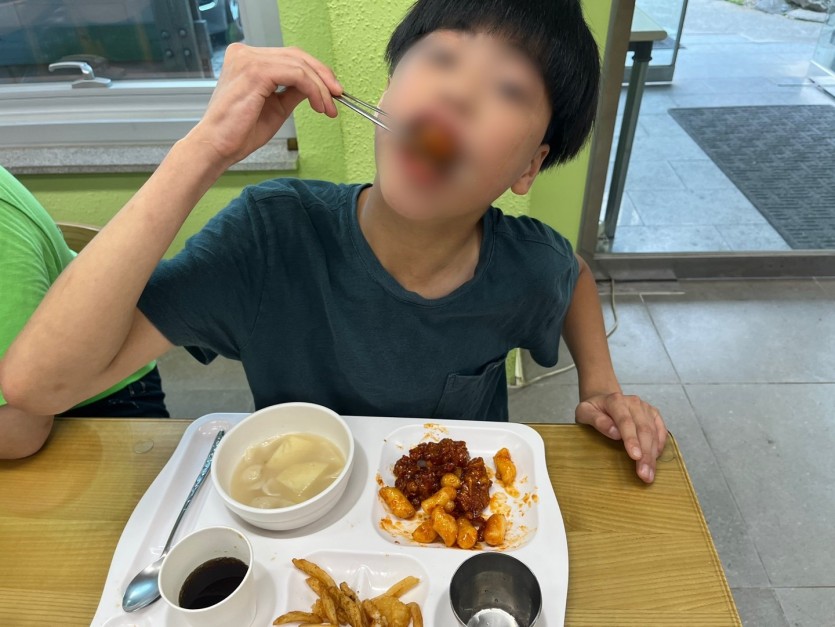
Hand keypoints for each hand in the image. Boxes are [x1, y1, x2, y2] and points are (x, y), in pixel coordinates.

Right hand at [188, 44, 342, 167]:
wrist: (217, 147)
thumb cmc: (239, 133)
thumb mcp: (275, 107)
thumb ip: (292, 92)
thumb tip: (315, 87)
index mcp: (247, 59)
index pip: (290, 57)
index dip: (316, 73)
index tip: (332, 93)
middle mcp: (246, 54)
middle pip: (297, 56)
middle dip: (323, 77)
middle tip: (338, 97)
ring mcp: (249, 60)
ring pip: (299, 65)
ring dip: (321, 88)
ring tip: (329, 108)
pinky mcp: (255, 71)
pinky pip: (296, 75)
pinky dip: (313, 90)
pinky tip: (319, 105)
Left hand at [575, 393, 667, 483]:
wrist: (603, 400)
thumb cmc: (593, 410)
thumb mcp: (584, 412)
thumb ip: (596, 420)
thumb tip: (614, 433)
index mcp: (615, 401)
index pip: (625, 422)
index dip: (631, 440)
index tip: (635, 457)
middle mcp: (634, 403)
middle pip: (643, 430)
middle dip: (645, 454)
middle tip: (644, 474)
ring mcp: (645, 408)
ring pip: (654, 433)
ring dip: (653, 455)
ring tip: (650, 474)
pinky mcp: (653, 414)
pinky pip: (661, 431)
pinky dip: (660, 446)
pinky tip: (655, 460)